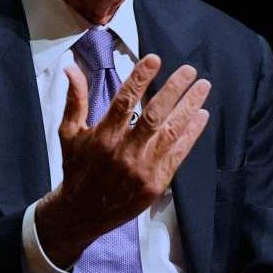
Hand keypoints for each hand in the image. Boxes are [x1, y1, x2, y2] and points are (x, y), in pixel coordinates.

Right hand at [34, 54, 210, 266]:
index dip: (139, 79)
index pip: (124, 102)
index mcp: (103, 137)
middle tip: (189, 70)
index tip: (154, 59)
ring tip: (203, 86)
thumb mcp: (69, 133)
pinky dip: (192, 134)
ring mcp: (143, 169)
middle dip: (174, 90)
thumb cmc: (77, 167)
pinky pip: (178, 154)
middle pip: (154, 116)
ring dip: (190, 107)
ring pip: (171, 133)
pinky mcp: (157, 182)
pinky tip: (202, 115)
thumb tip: (70, 66)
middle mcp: (124, 152)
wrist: (83, 213)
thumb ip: (75, 99)